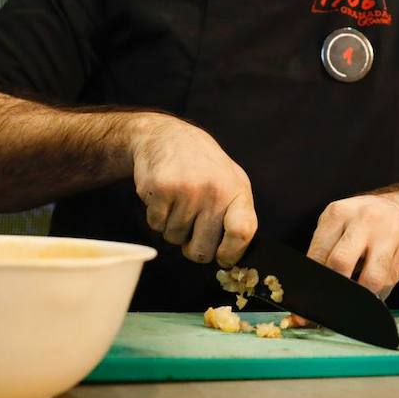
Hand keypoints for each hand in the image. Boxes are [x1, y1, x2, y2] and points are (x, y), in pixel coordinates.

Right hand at [129, 116, 256, 265]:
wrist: (168, 136)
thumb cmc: (204, 167)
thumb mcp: (231, 183)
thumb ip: (237, 218)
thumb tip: (232, 261)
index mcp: (237, 191)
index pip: (242, 232)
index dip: (231, 254)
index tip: (223, 257)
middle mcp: (214, 191)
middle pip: (203, 250)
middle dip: (194, 247)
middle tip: (192, 226)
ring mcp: (186, 190)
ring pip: (175, 239)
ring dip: (173, 227)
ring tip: (178, 201)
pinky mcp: (160, 189)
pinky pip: (156, 226)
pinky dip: (156, 217)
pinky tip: (164, 196)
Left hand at [307, 193, 398, 297]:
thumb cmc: (360, 223)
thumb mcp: (337, 226)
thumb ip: (323, 253)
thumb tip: (308, 293)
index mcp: (339, 213)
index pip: (319, 254)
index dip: (312, 282)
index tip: (308, 302)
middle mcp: (365, 220)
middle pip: (341, 263)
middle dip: (334, 288)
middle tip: (332, 300)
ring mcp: (390, 236)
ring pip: (371, 280)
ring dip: (361, 295)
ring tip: (356, 295)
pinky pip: (389, 283)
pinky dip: (378, 292)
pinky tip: (374, 286)